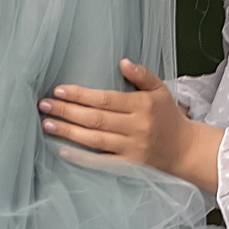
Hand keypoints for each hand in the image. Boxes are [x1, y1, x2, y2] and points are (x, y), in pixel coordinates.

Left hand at [41, 59, 222, 194]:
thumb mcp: (160, 90)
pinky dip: (81, 157)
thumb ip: (142, 75)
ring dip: (68, 131)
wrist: (185, 150)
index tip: (58, 89)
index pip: (105, 99)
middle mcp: (136, 127)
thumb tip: (122, 62)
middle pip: (95, 119)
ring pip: (94, 139)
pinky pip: (102, 162)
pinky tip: (63, 150)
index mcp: (142, 106)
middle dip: (67, 111)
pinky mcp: (129, 167)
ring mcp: (132, 149)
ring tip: (47, 124)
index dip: (80, 95)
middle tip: (43, 105)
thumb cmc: (168, 117)